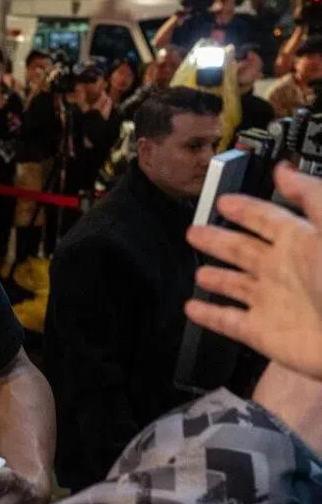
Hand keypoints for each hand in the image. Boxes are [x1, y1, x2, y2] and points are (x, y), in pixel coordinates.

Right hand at [186, 165, 321, 378]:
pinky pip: (228, 322)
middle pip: (242, 250)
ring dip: (216, 279)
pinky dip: (209, 317)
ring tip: (199, 275)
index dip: (245, 209)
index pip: (266, 218)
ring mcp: (271, 302)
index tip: (224, 201)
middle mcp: (283, 271)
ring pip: (235, 286)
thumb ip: (311, 197)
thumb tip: (285, 170)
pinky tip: (193, 310)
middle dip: (218, 240)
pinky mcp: (261, 333)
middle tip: (196, 232)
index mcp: (300, 243)